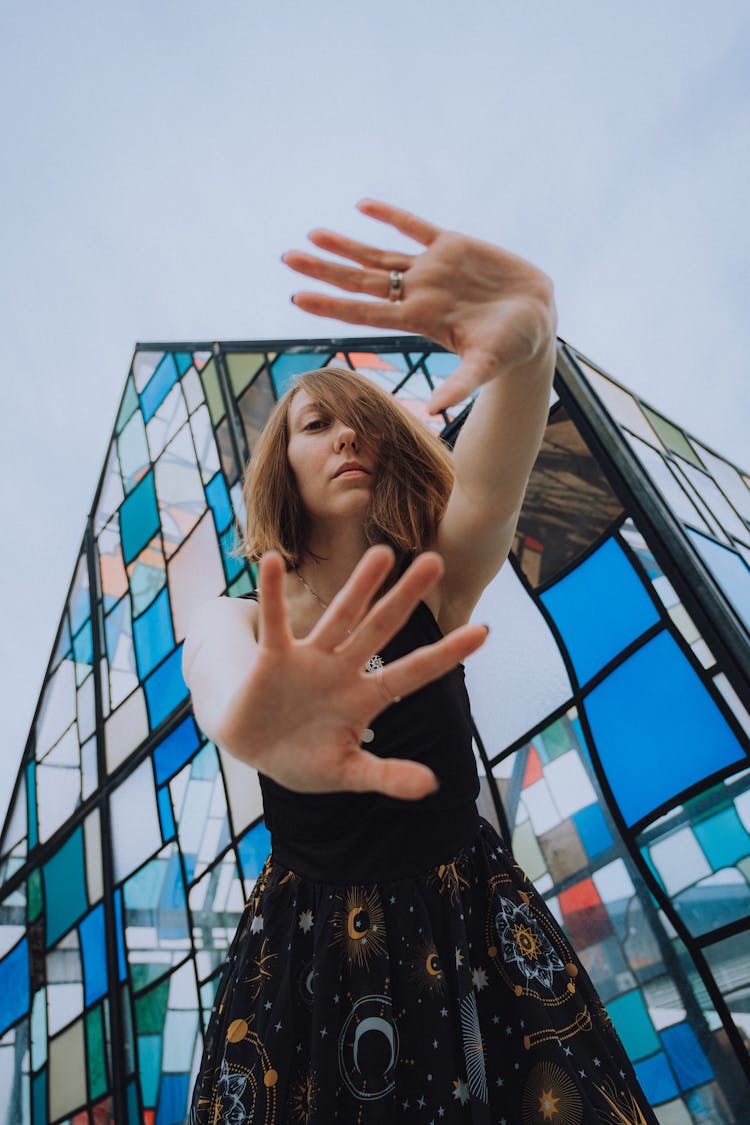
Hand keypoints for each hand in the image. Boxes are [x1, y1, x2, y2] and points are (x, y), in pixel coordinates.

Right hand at [222, 546, 487, 800]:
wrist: (255, 749)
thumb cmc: (305, 758)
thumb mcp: (347, 773)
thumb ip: (386, 775)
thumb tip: (432, 786)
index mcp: (367, 698)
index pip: (413, 673)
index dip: (445, 655)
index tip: (483, 631)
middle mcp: (344, 670)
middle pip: (381, 628)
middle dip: (406, 597)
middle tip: (436, 560)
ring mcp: (311, 659)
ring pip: (340, 616)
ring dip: (359, 586)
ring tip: (382, 553)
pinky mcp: (275, 657)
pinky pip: (275, 621)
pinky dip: (272, 593)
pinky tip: (273, 560)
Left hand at [282, 199, 556, 413]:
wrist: (538, 320)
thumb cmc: (513, 347)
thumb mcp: (485, 366)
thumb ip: (459, 386)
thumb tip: (434, 413)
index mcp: (420, 318)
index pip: (364, 311)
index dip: (330, 303)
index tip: (296, 296)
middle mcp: (418, 293)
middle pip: (361, 280)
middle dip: (324, 269)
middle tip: (287, 257)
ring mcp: (432, 269)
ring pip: (379, 254)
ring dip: (345, 245)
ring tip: (312, 234)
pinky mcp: (453, 246)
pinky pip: (414, 227)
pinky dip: (390, 216)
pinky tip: (363, 206)